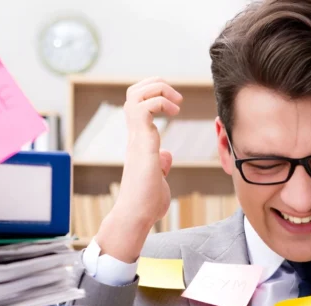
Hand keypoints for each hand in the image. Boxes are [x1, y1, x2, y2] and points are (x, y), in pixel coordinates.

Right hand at [94, 78, 181, 263]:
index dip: (154, 96)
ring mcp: (136, 137)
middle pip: (134, 92)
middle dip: (155, 85)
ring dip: (158, 89)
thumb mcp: (158, 179)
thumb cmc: (146, 203)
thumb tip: (166, 155)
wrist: (136, 216)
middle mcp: (135, 135)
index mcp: (139, 141)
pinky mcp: (141, 142)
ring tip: (176, 103)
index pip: (138, 105)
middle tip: (176, 98)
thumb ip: (161, 165)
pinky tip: (174, 113)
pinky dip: (160, 101)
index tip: (173, 105)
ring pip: (135, 94)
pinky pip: (145, 107)